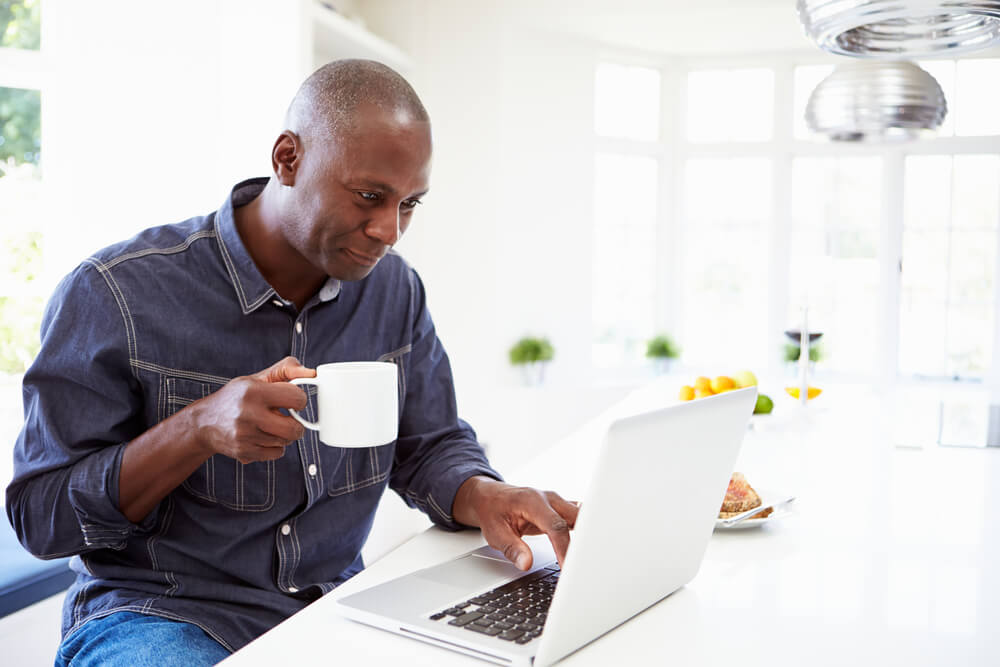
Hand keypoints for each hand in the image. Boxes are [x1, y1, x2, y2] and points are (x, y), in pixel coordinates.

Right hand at [190, 356, 314, 463]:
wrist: (205, 422)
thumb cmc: (236, 397)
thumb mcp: (257, 378)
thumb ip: (286, 370)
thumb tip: (312, 372)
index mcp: (253, 391)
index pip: (297, 398)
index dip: (299, 400)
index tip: (292, 400)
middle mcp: (248, 414)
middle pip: (294, 428)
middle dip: (296, 423)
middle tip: (286, 417)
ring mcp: (245, 436)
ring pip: (286, 442)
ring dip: (284, 434)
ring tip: (270, 425)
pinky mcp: (244, 452)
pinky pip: (277, 453)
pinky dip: (275, 447)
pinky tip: (263, 436)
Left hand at [453, 476, 578, 570]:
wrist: (489, 496)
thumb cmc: (492, 511)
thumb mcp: (495, 533)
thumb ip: (512, 549)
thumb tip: (526, 564)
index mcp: (532, 501)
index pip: (556, 526)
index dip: (564, 548)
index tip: (567, 567)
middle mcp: (549, 499)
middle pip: (576, 518)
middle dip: (583, 541)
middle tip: (584, 566)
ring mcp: (557, 502)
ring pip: (580, 517)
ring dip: (586, 536)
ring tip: (588, 560)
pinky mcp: (560, 508)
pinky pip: (578, 518)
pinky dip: (583, 532)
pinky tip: (586, 548)